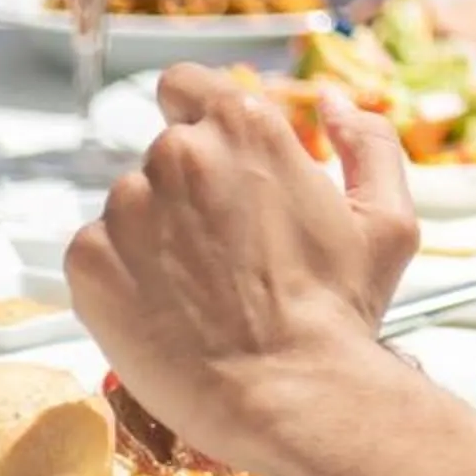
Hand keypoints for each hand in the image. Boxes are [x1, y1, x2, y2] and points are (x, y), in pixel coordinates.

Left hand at [64, 64, 420, 472]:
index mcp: (246, 125)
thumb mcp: (387, 217)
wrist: (284, 393)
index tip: (213, 156)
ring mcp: (127, 205)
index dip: (197, 113)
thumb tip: (333, 104)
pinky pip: (98, 250)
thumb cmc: (337, 310)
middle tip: (224, 245)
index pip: (185, 82)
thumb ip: (368, 139)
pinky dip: (122, 274)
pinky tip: (164, 308)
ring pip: (132, 203)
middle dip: (191, 187)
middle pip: (165, 150)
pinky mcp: (88, 259)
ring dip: (155, 232)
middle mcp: (178, 152)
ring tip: (197, 287)